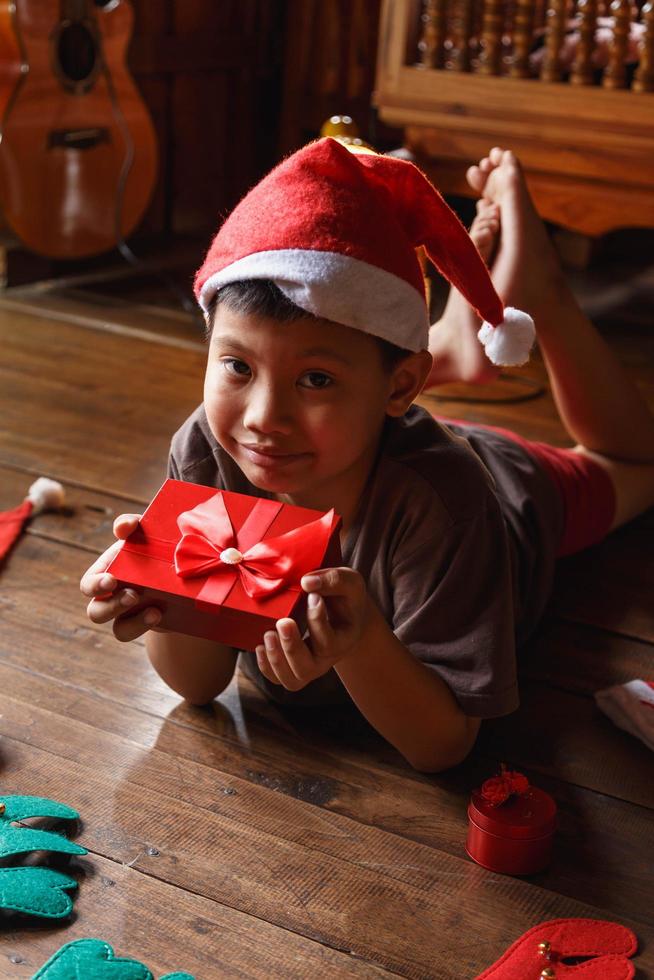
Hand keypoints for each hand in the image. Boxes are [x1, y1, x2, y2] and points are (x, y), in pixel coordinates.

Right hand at [79, 513, 162, 640]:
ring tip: (155, 611)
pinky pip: (142, 634)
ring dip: (134, 624)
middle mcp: (113, 598)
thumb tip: (125, 526)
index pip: (89, 585)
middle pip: (96, 613)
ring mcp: (130, 615)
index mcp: (106, 574)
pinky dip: (147, 627)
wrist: (182, 570)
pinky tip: (160, 614)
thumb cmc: (153, 545)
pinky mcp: (148, 624)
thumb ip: (131, 525)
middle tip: (133, 595)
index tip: (112, 580)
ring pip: (118, 630)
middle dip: (112, 606)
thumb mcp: (144, 532)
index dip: (95, 585)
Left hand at [254, 567, 371, 690]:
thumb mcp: (350, 583)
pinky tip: (260, 645)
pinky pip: (277, 678)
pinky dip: (266, 666)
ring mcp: (309, 665)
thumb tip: (306, 582)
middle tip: (283, 622)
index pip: (329, 642)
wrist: (344, 613)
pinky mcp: (292, 665)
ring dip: (276, 659)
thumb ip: (334, 580)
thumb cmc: (345, 596)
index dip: (317, 621)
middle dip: (292, 647)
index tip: (312, 597)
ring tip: (269, 633)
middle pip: (308, 668)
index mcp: (344, 641)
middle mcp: (326, 659)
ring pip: (291, 679)